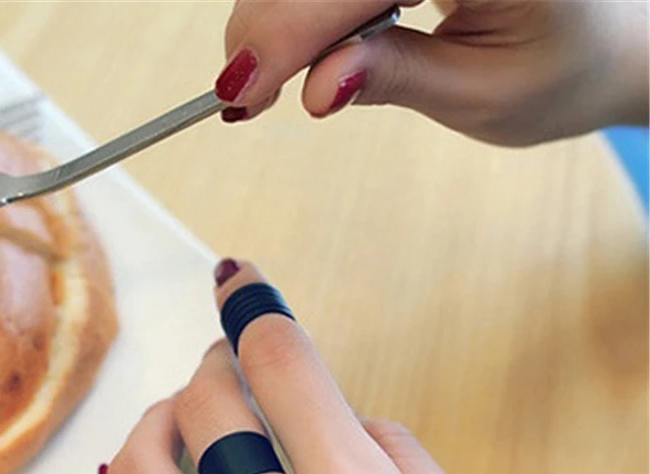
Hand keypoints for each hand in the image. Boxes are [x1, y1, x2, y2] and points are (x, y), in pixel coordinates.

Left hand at [92, 260, 568, 473]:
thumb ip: (401, 458)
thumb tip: (338, 416)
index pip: (284, 367)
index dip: (256, 308)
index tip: (239, 280)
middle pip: (206, 406)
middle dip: (213, 367)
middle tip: (225, 370)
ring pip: (140, 471)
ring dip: (154, 425)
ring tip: (174, 421)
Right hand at [215, 0, 648, 144]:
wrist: (605, 39)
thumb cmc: (561, 70)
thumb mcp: (483, 92)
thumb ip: (398, 77)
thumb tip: (317, 88)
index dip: (291, 28)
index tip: (241, 88)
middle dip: (274, 18)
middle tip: (245, 89)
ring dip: (284, 9)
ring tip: (269, 71)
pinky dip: (308, 2)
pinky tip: (301, 37)